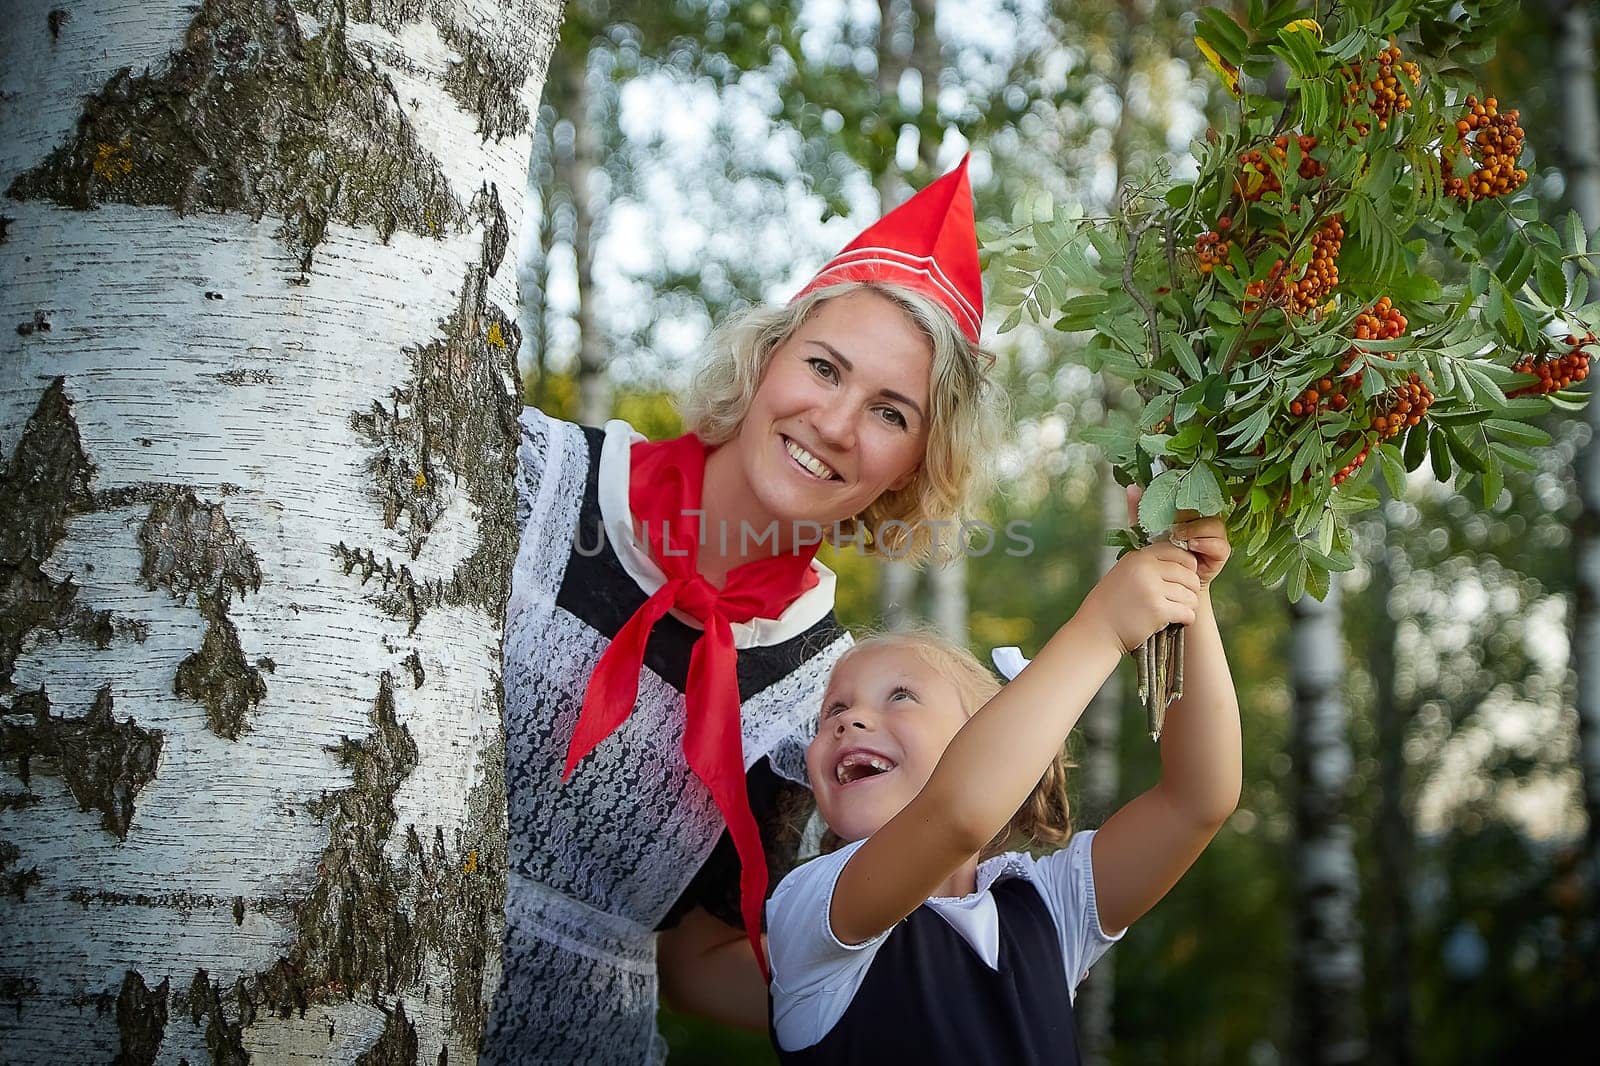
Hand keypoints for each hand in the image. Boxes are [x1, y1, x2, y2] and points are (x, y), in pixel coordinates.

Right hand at [1078, 528, 1200, 655]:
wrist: (1096, 631)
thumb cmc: (1110, 605)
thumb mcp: (1123, 574)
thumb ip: (1145, 566)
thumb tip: (1178, 563)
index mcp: (1138, 557)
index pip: (1177, 551)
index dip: (1187, 565)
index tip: (1184, 578)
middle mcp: (1145, 568)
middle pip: (1188, 573)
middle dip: (1191, 588)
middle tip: (1184, 599)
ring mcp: (1152, 589)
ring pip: (1190, 594)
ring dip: (1189, 605)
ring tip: (1179, 611)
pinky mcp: (1158, 610)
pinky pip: (1188, 612)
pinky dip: (1187, 618)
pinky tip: (1179, 621)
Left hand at [1127, 485, 1232, 589]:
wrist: (1170, 584)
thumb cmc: (1160, 556)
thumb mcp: (1146, 531)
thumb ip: (1140, 511)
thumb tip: (1132, 488)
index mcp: (1189, 513)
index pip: (1194, 497)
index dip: (1186, 496)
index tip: (1172, 502)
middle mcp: (1204, 522)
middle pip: (1208, 508)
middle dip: (1191, 514)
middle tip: (1173, 526)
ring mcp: (1214, 537)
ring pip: (1216, 524)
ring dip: (1197, 529)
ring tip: (1180, 537)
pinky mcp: (1220, 553)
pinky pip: (1221, 545)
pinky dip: (1207, 544)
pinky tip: (1192, 546)